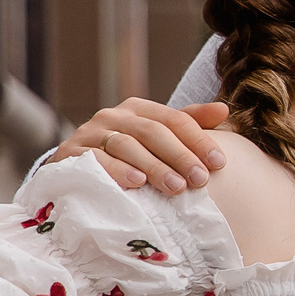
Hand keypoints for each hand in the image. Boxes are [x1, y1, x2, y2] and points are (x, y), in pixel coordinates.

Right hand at [51, 98, 230, 193]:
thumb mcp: (158, 139)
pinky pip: (95, 159)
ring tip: (175, 186)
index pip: (175, 119)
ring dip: (154, 166)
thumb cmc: (128, 156)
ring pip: (126, 145)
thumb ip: (189, 124)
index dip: (199, 140)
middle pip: (152, 132)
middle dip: (179, 156)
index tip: (219, 164)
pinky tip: (136, 183)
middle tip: (200, 180)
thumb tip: (224, 109)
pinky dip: (117, 170)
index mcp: (138, 109)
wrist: (76, 171)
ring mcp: (89, 133)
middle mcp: (113, 116)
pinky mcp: (70, 153)